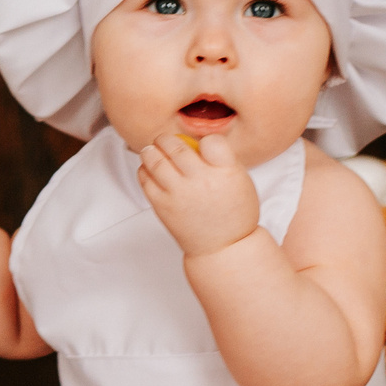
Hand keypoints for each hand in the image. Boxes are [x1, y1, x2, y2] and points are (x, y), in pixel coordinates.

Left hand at [137, 132, 261, 256]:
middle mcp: (202, 180)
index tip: (201, 144)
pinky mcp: (162, 205)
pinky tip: (149, 169)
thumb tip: (197, 140)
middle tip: (165, 140)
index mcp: (226, 172)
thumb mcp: (240, 181)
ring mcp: (180, 193)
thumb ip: (221, 159)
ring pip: (155, 159)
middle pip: (176, 147)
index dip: (205, 139)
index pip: (212, 140)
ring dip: (151, 150)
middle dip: (166, 139)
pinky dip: (144, 169)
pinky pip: (145, 179)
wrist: (224, 247)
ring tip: (153, 150)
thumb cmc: (234, 214)